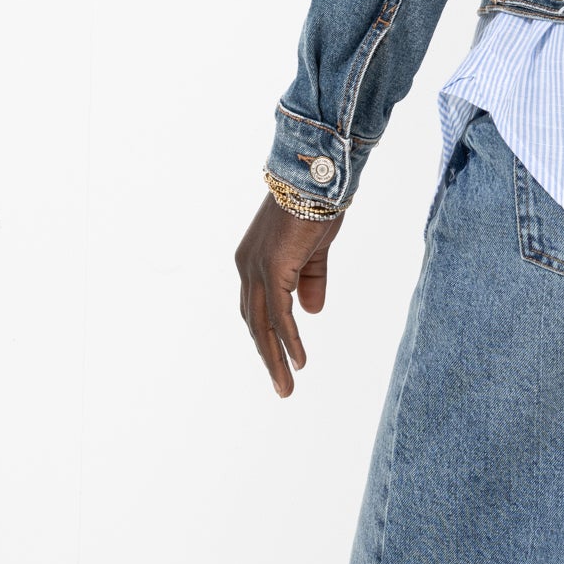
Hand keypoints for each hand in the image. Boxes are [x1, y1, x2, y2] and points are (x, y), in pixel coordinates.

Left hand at [235, 194, 345, 396]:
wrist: (317, 177)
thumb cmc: (316, 205)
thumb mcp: (314, 250)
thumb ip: (310, 280)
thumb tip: (312, 313)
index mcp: (252, 261)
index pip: (256, 307)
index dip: (268, 334)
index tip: (280, 359)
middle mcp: (247, 267)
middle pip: (254, 321)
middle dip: (267, 355)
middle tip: (281, 386)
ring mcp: (256, 268)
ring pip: (263, 324)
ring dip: (275, 358)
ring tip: (286, 386)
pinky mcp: (273, 269)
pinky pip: (279, 314)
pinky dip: (288, 339)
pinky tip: (298, 361)